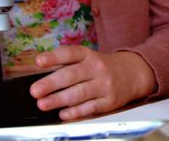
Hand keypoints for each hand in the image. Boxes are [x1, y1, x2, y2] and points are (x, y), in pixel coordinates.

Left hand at [30, 47, 154, 120]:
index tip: (39, 62)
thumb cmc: (101, 68)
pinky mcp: (110, 101)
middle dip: (51, 83)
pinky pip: (91, 107)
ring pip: (80, 92)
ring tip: (43, 104)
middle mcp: (97, 68)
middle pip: (72, 75)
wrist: (133, 73)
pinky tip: (64, 114)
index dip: (53, 57)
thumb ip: (67, 66)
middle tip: (35, 91)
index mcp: (88, 55)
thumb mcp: (88, 59)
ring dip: (59, 99)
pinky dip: (76, 111)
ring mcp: (104, 85)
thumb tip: (41, 79)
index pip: (69, 54)